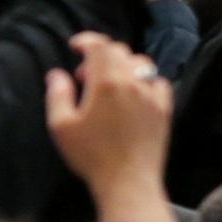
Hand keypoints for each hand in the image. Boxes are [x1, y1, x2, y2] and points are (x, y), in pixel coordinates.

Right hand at [45, 33, 171, 190]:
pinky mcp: (164, 110)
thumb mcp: (61, 126)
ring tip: (109, 84)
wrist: (128, 182)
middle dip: (100, 55)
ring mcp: (152, 96)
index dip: (87, 40)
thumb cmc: (91, 155)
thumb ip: (57, 94)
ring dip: (122, 66)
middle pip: (120, 52)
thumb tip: (57, 74)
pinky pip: (158, 82)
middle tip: (84, 77)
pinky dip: (145, 80)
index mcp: (107, 83)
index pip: (101, 46)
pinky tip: (134, 94)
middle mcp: (133, 83)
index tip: (75, 45)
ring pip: (141, 64)